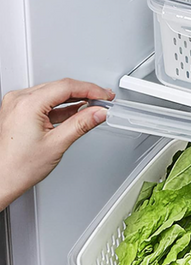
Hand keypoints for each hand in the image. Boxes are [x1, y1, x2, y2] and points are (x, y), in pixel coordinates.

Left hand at [0, 78, 114, 209]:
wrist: (3, 178)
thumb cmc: (21, 166)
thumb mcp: (57, 143)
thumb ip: (81, 124)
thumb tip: (98, 113)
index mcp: (27, 104)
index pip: (66, 87)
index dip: (90, 90)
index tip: (105, 96)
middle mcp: (19, 99)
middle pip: (59, 87)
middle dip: (84, 92)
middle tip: (104, 99)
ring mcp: (17, 104)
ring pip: (52, 93)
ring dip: (74, 98)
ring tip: (94, 105)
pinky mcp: (19, 111)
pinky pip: (44, 102)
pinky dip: (61, 106)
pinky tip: (75, 110)